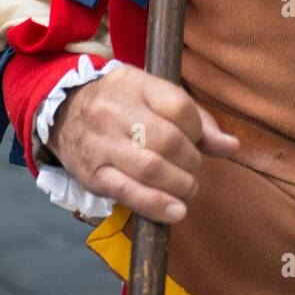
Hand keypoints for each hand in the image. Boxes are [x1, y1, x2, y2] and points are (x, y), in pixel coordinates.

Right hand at [48, 63, 238, 223]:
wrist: (63, 115)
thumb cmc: (121, 105)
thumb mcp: (152, 95)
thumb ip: (195, 118)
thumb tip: (231, 146)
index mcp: (133, 83)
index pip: (180, 106)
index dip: (198, 130)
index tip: (197, 141)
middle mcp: (114, 111)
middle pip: (169, 141)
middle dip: (192, 162)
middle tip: (193, 170)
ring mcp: (101, 144)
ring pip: (152, 168)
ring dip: (181, 185)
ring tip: (187, 189)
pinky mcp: (92, 175)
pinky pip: (128, 193)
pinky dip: (157, 206)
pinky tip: (176, 212)